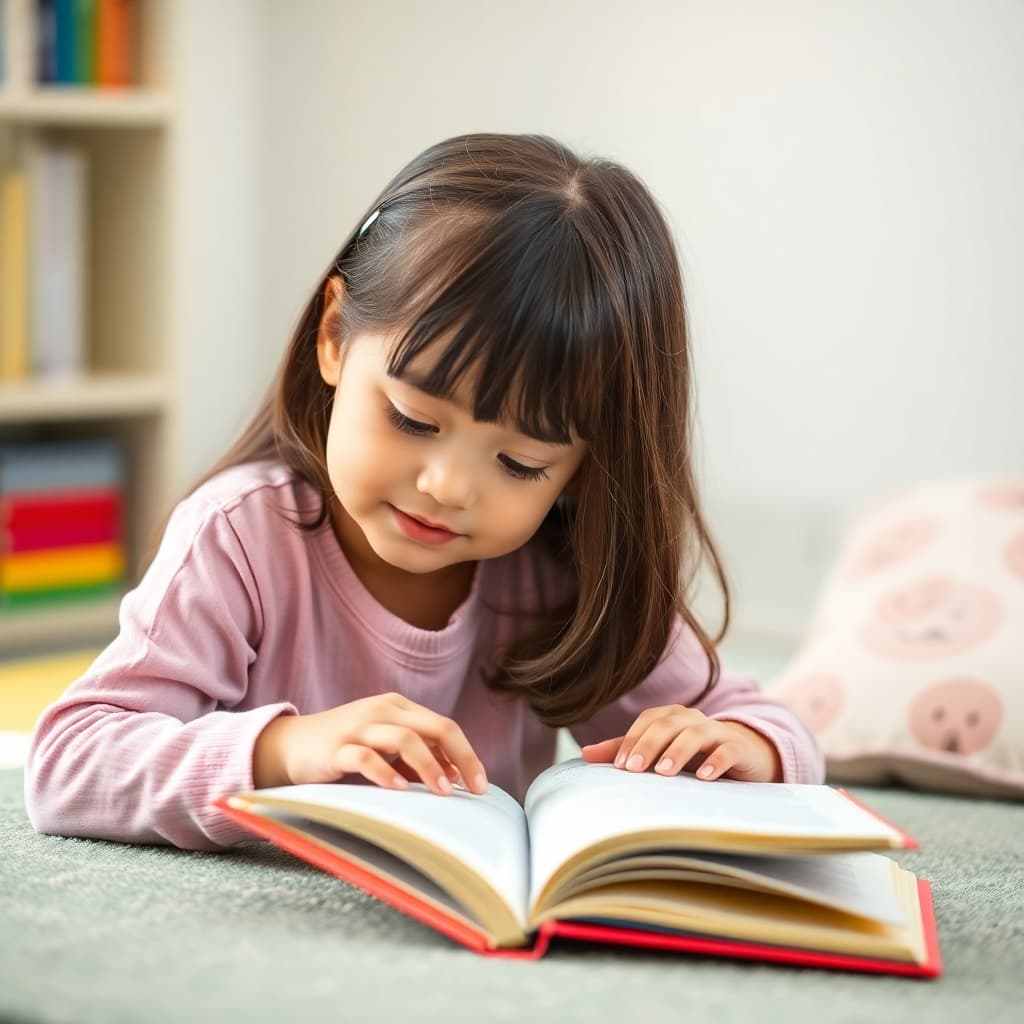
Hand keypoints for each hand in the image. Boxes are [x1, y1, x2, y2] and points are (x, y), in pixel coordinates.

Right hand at [253, 693, 487, 794]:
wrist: (293, 744)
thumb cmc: (346, 747)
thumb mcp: (385, 744)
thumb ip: (416, 755)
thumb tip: (455, 776)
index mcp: (399, 707)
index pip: (444, 726)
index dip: (466, 754)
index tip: (481, 784)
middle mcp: (383, 710)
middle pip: (434, 727)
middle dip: (461, 757)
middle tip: (475, 788)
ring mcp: (359, 727)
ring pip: (405, 739)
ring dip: (429, 765)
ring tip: (444, 792)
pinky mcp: (336, 748)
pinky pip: (365, 758)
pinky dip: (386, 773)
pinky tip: (399, 789)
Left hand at [579, 705, 782, 782]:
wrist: (746, 753)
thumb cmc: (695, 754)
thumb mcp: (661, 752)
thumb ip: (626, 751)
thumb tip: (585, 755)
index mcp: (670, 717)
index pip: (647, 722)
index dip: (632, 740)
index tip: (620, 767)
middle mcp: (691, 718)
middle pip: (667, 724)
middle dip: (649, 744)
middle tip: (634, 768)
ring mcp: (716, 731)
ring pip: (695, 733)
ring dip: (678, 751)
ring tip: (664, 772)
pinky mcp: (739, 747)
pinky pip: (728, 749)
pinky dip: (716, 761)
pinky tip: (704, 776)